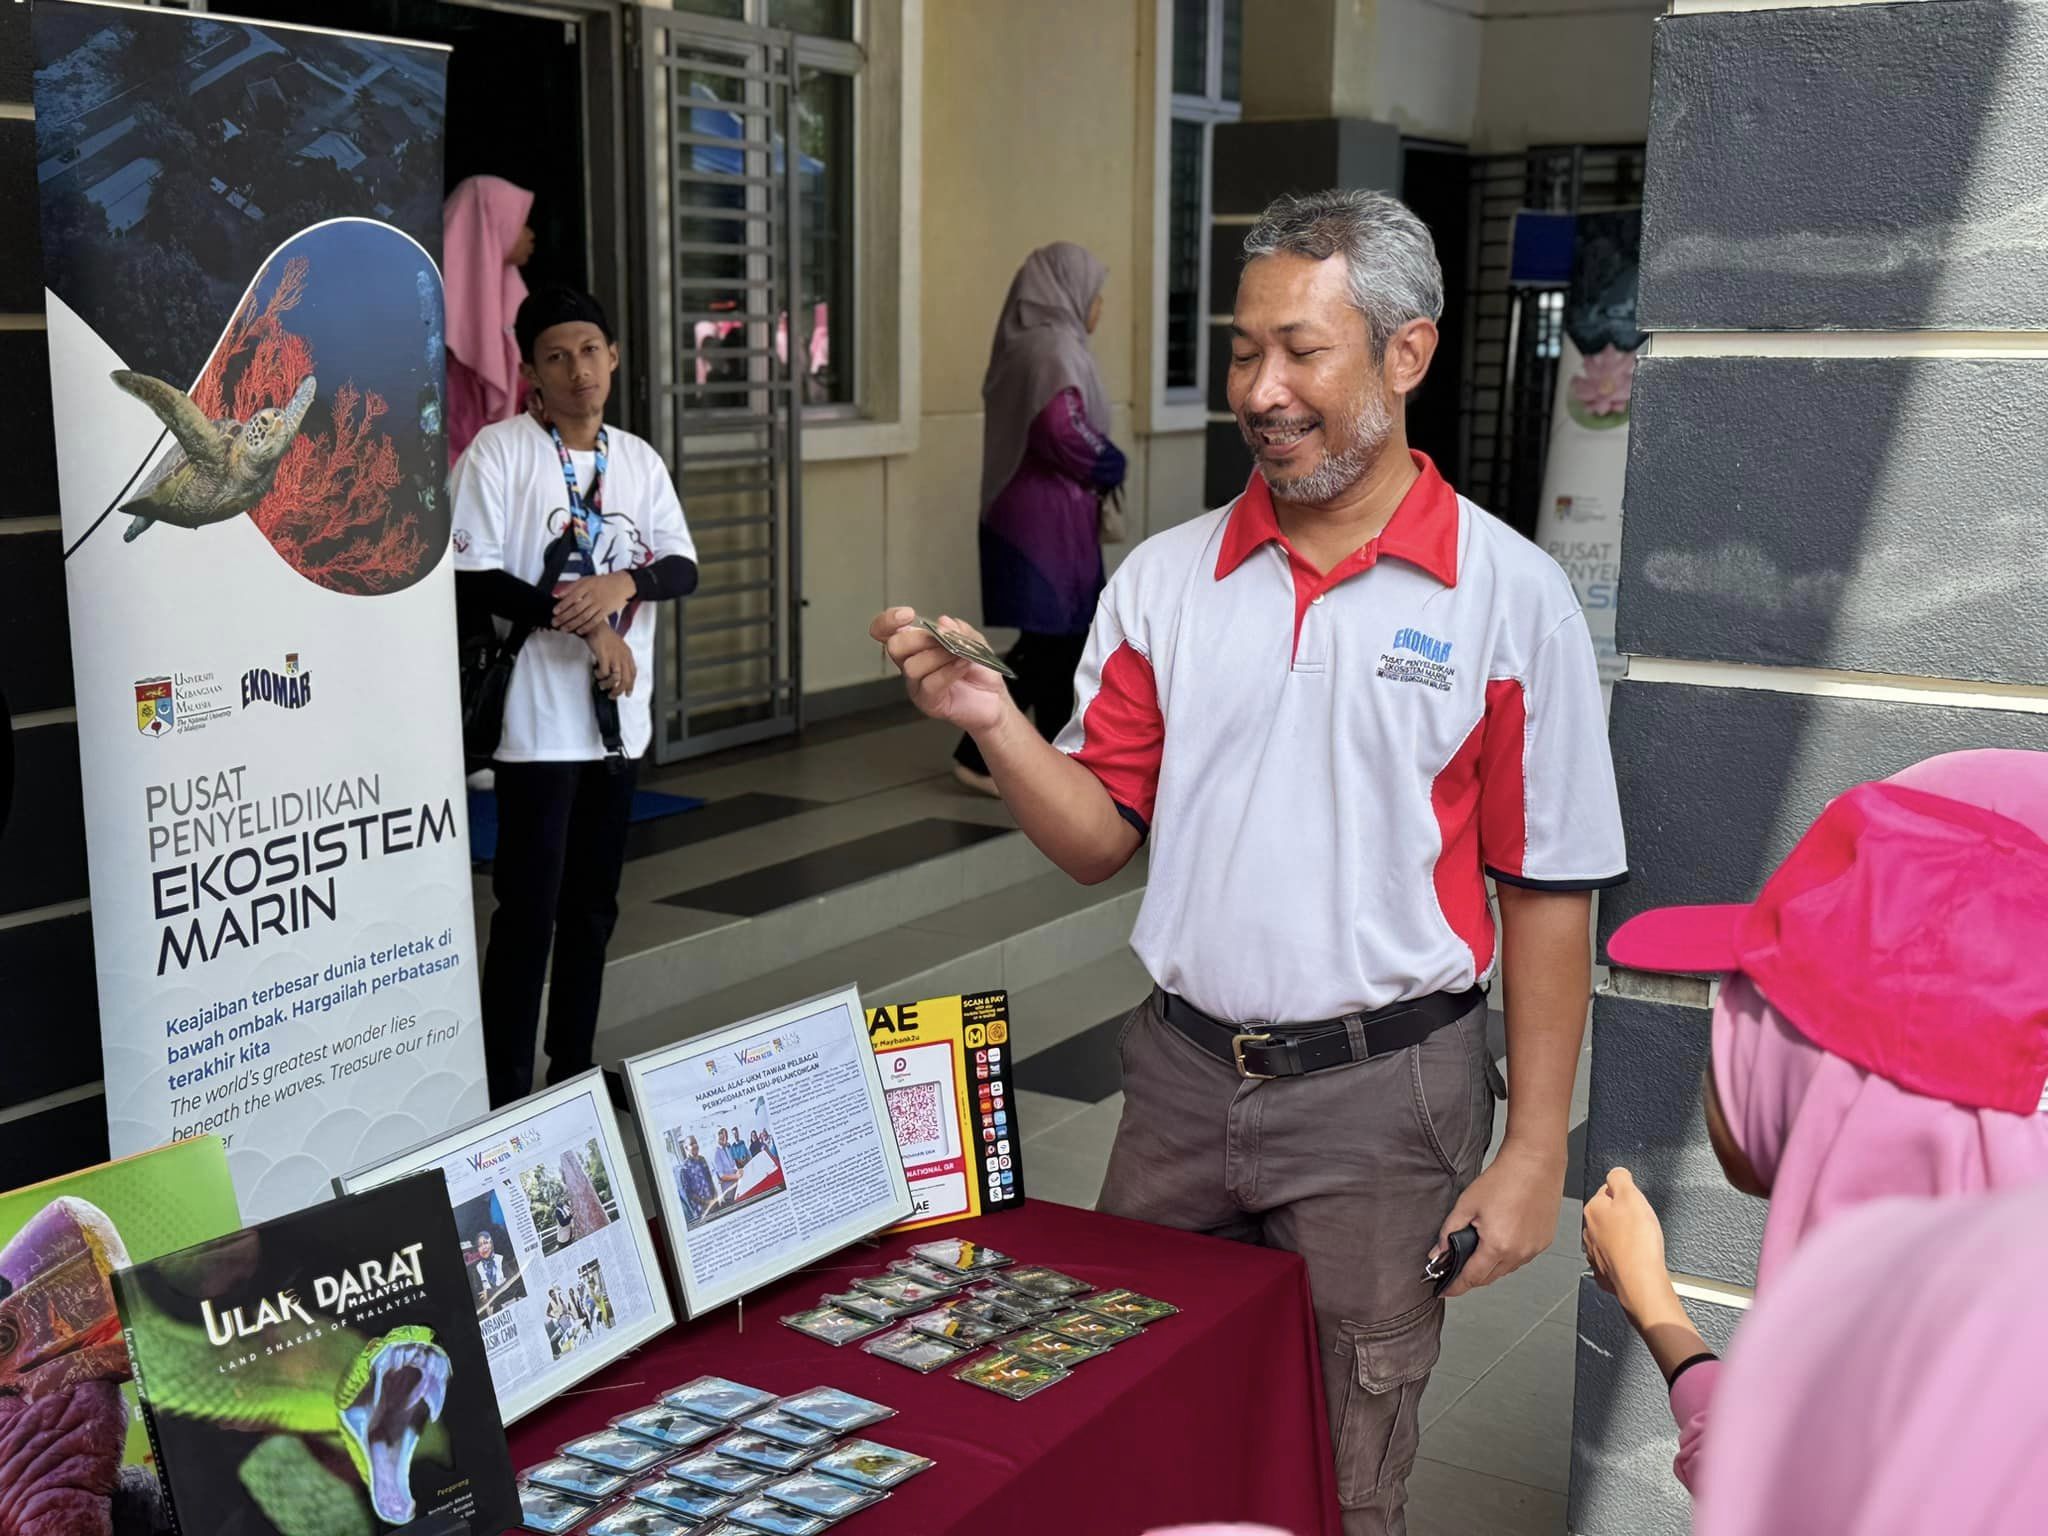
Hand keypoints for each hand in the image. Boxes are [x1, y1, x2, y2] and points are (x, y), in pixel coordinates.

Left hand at [553, 572, 635, 635]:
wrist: (623, 584)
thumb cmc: (602, 582)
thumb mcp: (586, 579)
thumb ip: (572, 587)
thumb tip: (558, 595)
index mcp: (586, 586)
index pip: (571, 596)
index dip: (562, 605)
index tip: (554, 612)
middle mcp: (593, 595)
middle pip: (576, 609)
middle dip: (564, 617)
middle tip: (555, 623)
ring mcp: (600, 604)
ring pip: (584, 617)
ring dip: (573, 624)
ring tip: (564, 629)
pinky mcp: (606, 611)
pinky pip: (594, 621)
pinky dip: (586, 627)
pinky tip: (578, 631)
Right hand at [586, 625, 635, 698]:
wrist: (596, 626)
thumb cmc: (605, 636)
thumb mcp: (618, 647)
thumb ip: (619, 659)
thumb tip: (616, 674)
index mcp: (627, 655)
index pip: (633, 673)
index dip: (631, 685)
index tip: (627, 693)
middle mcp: (623, 657)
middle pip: (626, 680)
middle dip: (619, 691)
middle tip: (612, 696)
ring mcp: (614, 657)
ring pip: (616, 679)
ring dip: (608, 685)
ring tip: (602, 685)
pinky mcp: (604, 656)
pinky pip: (604, 673)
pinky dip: (600, 676)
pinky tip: (596, 673)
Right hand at [869, 607, 1009, 733]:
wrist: (994, 699)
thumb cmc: (979, 672)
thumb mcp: (975, 642)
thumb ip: (960, 631)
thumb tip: (944, 622)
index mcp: (916, 646)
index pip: (885, 632)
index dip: (888, 621)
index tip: (907, 614)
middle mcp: (911, 664)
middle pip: (894, 646)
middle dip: (919, 638)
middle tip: (942, 638)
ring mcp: (917, 685)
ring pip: (912, 667)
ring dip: (939, 656)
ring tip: (960, 654)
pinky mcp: (928, 702)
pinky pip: (929, 684)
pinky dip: (948, 671)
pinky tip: (962, 664)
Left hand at [1432, 1143, 1563, 1297]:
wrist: (1535, 1163)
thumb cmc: (1504, 1178)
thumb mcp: (1467, 1203)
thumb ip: (1449, 1231)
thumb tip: (1437, 1253)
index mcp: (1497, 1245)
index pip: (1472, 1278)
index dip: (1455, 1286)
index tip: (1445, 1290)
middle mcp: (1519, 1253)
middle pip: (1489, 1277)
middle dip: (1471, 1276)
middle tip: (1457, 1269)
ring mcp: (1534, 1249)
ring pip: (1506, 1269)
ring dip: (1491, 1266)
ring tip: (1479, 1248)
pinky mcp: (1544, 1243)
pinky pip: (1521, 1258)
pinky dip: (1508, 1255)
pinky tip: (1501, 1239)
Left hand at [1581, 1167, 1679, 1322]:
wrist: (1640, 1281)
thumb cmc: (1637, 1243)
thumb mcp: (1632, 1197)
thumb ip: (1621, 1178)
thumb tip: (1616, 1171)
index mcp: (1593, 1209)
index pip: (1607, 1190)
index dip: (1626, 1193)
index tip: (1635, 1200)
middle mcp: (1589, 1230)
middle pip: (1608, 1214)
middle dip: (1624, 1216)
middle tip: (1641, 1223)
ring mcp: (1595, 1252)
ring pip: (1610, 1236)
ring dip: (1623, 1237)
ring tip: (1640, 1242)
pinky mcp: (1605, 1271)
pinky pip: (1614, 1258)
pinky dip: (1623, 1257)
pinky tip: (1635, 1258)